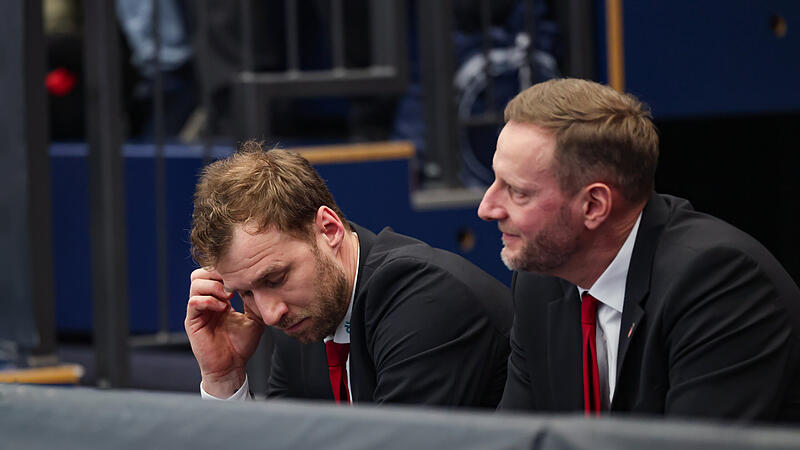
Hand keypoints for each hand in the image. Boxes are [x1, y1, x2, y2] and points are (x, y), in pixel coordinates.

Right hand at [185, 267, 264, 396]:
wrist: (232, 366)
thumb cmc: (241, 345)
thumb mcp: (254, 317)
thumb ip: (253, 299)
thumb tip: (259, 282)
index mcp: (218, 299)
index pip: (214, 273)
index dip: (227, 271)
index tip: (243, 277)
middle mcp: (206, 302)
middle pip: (201, 273)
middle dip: (217, 274)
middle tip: (233, 285)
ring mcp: (198, 311)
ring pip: (196, 283)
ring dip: (214, 286)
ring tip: (229, 298)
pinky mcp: (192, 322)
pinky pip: (193, 302)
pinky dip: (208, 300)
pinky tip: (223, 308)